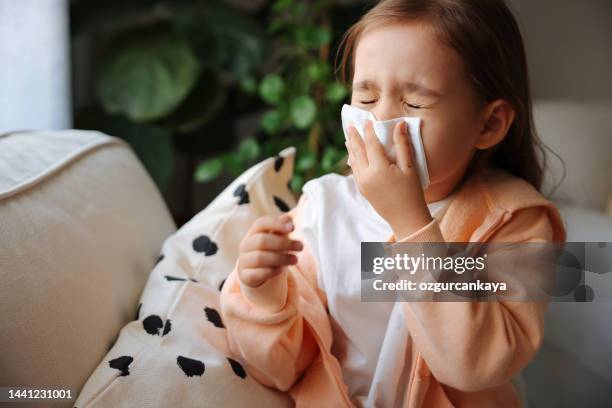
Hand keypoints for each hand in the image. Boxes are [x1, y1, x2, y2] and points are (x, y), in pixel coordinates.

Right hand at [237, 213, 303, 287]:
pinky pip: (257, 274)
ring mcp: (244, 261)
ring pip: (260, 258)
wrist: (256, 272)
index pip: (261, 223)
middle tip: (300, 246)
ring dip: (281, 258)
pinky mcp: (246, 276)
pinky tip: (281, 269)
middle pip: (262, 241)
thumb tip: (288, 220)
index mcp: (253, 232)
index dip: (276, 224)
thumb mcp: (276, 238)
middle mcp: (246, 245)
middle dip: (283, 243)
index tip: (292, 228)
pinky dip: (271, 271)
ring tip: (295, 259)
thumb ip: (281, 228)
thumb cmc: (269, 251)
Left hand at [345, 119, 431, 238]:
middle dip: (354, 137)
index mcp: (379, 168)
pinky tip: (354, 156)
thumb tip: (400, 124)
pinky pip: (354, 171)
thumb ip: (403, 145)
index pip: (371, 144)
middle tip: (350, 125)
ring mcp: (362, 184)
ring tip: (349, 137)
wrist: (406, 218)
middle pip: (357, 151)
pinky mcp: (362, 190)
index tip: (367, 119)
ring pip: (353, 162)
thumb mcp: (409, 167)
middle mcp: (366, 176)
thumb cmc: (412, 192)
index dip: (369, 130)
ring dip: (351, 148)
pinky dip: (353, 161)